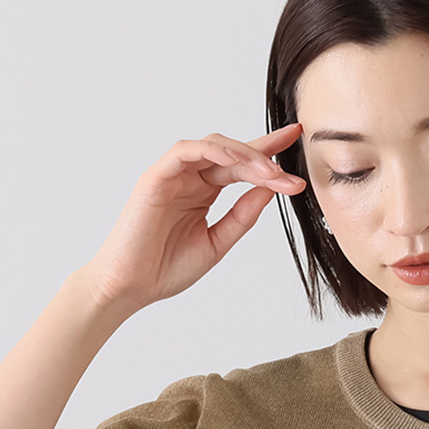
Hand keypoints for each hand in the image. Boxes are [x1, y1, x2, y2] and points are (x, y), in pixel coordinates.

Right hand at [83, 124, 307, 312]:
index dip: (268, 152)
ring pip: (213, 147)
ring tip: (271, 174)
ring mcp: (172, 175)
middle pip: (232, 154)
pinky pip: (186, 151)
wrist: (132, 287)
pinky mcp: (155, 177)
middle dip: (265, 159)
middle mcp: (190, 178)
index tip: (297, 141)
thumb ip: (242, 216)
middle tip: (290, 176)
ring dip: (244, 156)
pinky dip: (213, 151)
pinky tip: (237, 160)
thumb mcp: (218, 242)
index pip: (240, 165)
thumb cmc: (167, 268)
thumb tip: (269, 192)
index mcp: (204, 192)